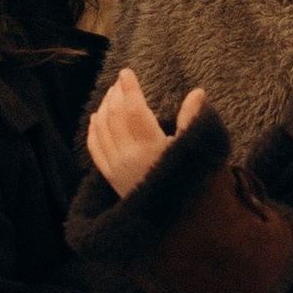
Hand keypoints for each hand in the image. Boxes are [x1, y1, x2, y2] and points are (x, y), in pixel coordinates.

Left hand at [86, 69, 206, 197]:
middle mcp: (130, 156)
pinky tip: (96, 117)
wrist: (174, 220)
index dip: (130, 88)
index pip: (134, 109)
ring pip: (102, 129)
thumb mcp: (192, 151)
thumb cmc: (187, 182)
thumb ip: (191, 120)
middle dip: (116, 95)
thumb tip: (198, 92)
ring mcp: (116, 167)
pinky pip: (94, 148)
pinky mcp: (109, 177)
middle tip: (121, 82)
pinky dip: (93, 129)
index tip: (127, 73)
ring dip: (104, 108)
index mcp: (152, 147)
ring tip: (111, 95)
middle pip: (115, 116)